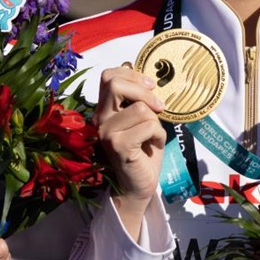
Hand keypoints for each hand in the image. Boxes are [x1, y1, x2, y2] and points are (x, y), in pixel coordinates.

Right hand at [93, 65, 166, 239]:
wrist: (138, 184)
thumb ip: (139, 100)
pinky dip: (158, 134)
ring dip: (156, 120)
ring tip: (154, 133)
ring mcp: (106, 132)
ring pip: (139, 108)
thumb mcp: (141, 119)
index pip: (108, 76)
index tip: (150, 86)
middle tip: (159, 106)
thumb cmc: (143, 151)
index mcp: (104, 108)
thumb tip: (151, 80)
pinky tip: (155, 144)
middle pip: (115, 84)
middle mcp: (99, 118)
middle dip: (144, 91)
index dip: (131, 74)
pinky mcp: (118, 146)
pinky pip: (147, 126)